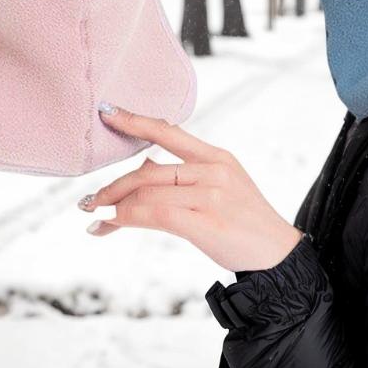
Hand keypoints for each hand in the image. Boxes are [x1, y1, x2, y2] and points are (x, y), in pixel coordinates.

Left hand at [77, 105, 303, 272]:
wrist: (277, 254)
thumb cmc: (245, 221)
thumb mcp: (224, 185)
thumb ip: (189, 174)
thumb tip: (146, 165)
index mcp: (216, 156)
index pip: (169, 131)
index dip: (135, 121)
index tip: (108, 113)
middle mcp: (212, 170)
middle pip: (148, 169)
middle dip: (113, 185)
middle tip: (90, 199)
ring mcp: (211, 195)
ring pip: (147, 193)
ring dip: (114, 206)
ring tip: (97, 217)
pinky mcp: (206, 223)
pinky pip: (155, 214)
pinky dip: (126, 218)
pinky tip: (111, 225)